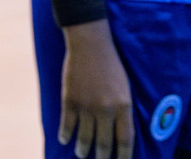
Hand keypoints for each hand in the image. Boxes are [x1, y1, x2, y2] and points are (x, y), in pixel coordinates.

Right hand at [58, 19, 133, 158]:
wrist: (91, 44)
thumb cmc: (111, 64)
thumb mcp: (125, 87)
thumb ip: (123, 110)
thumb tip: (120, 132)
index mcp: (123, 105)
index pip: (125, 140)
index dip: (123, 156)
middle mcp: (106, 109)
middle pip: (103, 144)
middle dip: (101, 158)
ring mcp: (86, 106)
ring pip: (84, 138)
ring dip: (83, 149)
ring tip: (81, 153)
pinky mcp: (70, 100)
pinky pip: (67, 125)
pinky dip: (66, 135)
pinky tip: (65, 140)